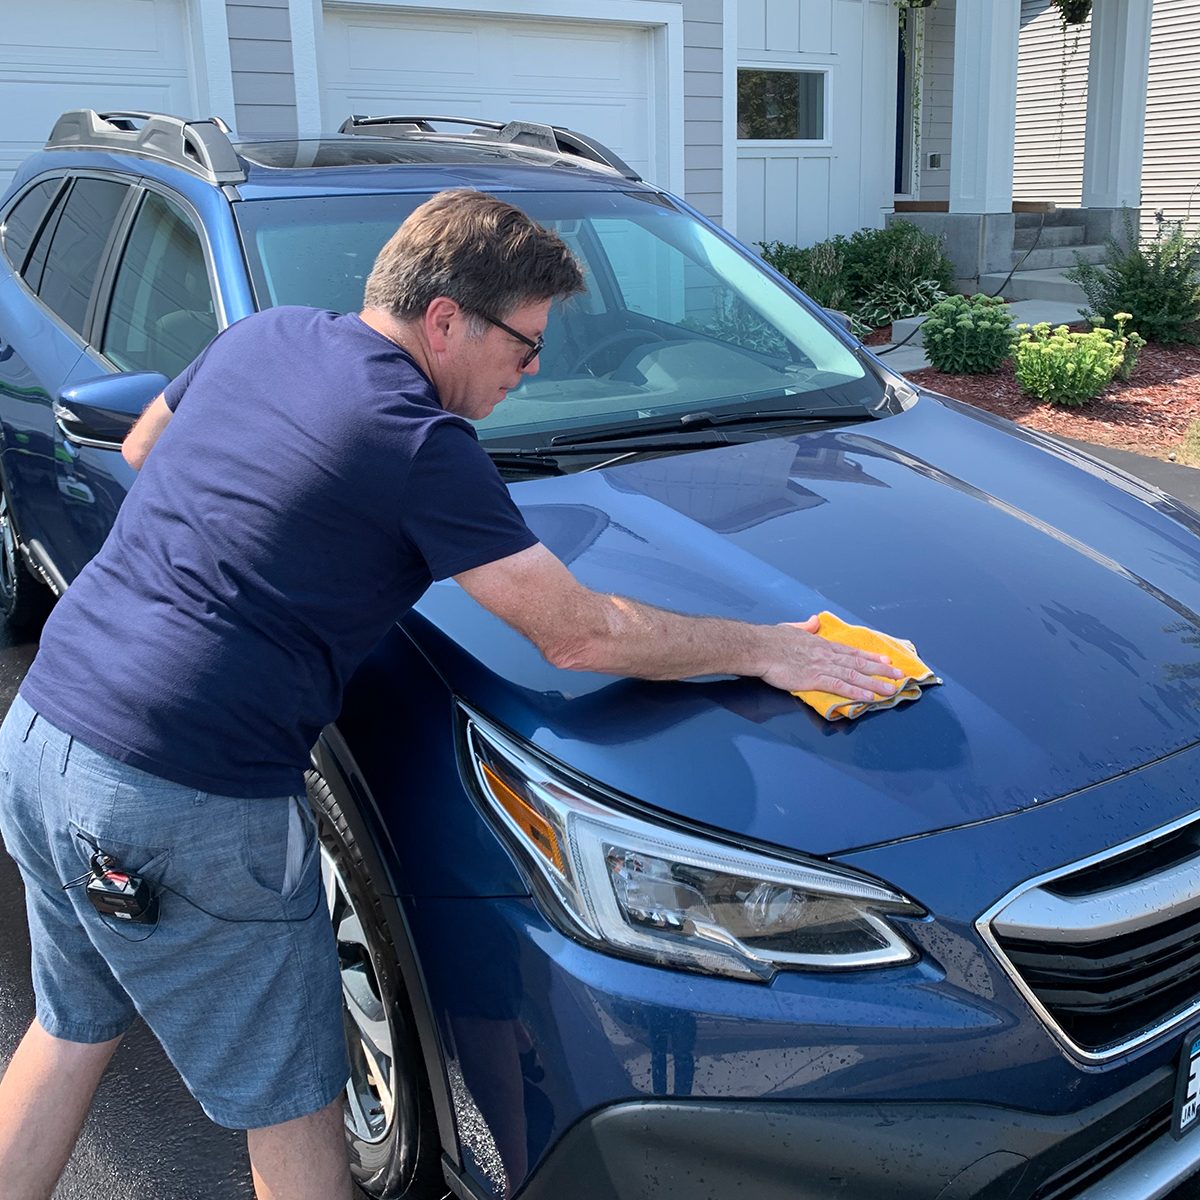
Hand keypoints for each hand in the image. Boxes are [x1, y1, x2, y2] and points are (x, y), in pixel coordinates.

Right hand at [759, 615, 905, 700]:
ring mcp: (821, 667)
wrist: (759, 647)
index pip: (851, 652)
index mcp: (821, 644)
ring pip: (854, 676)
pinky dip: (856, 692)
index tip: (885, 660)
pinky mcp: (814, 679)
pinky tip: (868, 697)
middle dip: (881, 670)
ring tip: (891, 690)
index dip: (870, 657)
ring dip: (875, 683)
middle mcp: (826, 655)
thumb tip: (812, 621)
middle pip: (858, 663)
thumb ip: (804, 627)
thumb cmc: (770, 639)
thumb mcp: (790, 628)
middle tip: (899, 675)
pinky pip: (839, 686)